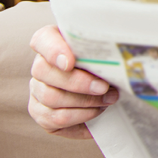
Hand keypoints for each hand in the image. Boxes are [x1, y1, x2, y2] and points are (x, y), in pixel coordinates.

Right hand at [28, 24, 118, 138]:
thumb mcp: (107, 52)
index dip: (53, 50)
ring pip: (51, 97)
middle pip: (44, 72)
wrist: (109, 90)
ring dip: (84, 101)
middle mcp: (40, 67)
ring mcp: (37, 91)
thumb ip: (104, 48)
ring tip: (108, 99)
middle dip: (78, 82)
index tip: (70, 62)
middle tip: (104, 87)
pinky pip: (55, 118)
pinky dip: (81, 115)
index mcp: (53, 43)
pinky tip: (97, 111)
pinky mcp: (41, 114)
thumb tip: (120, 54)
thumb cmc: (107, 65)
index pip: (42, 39)